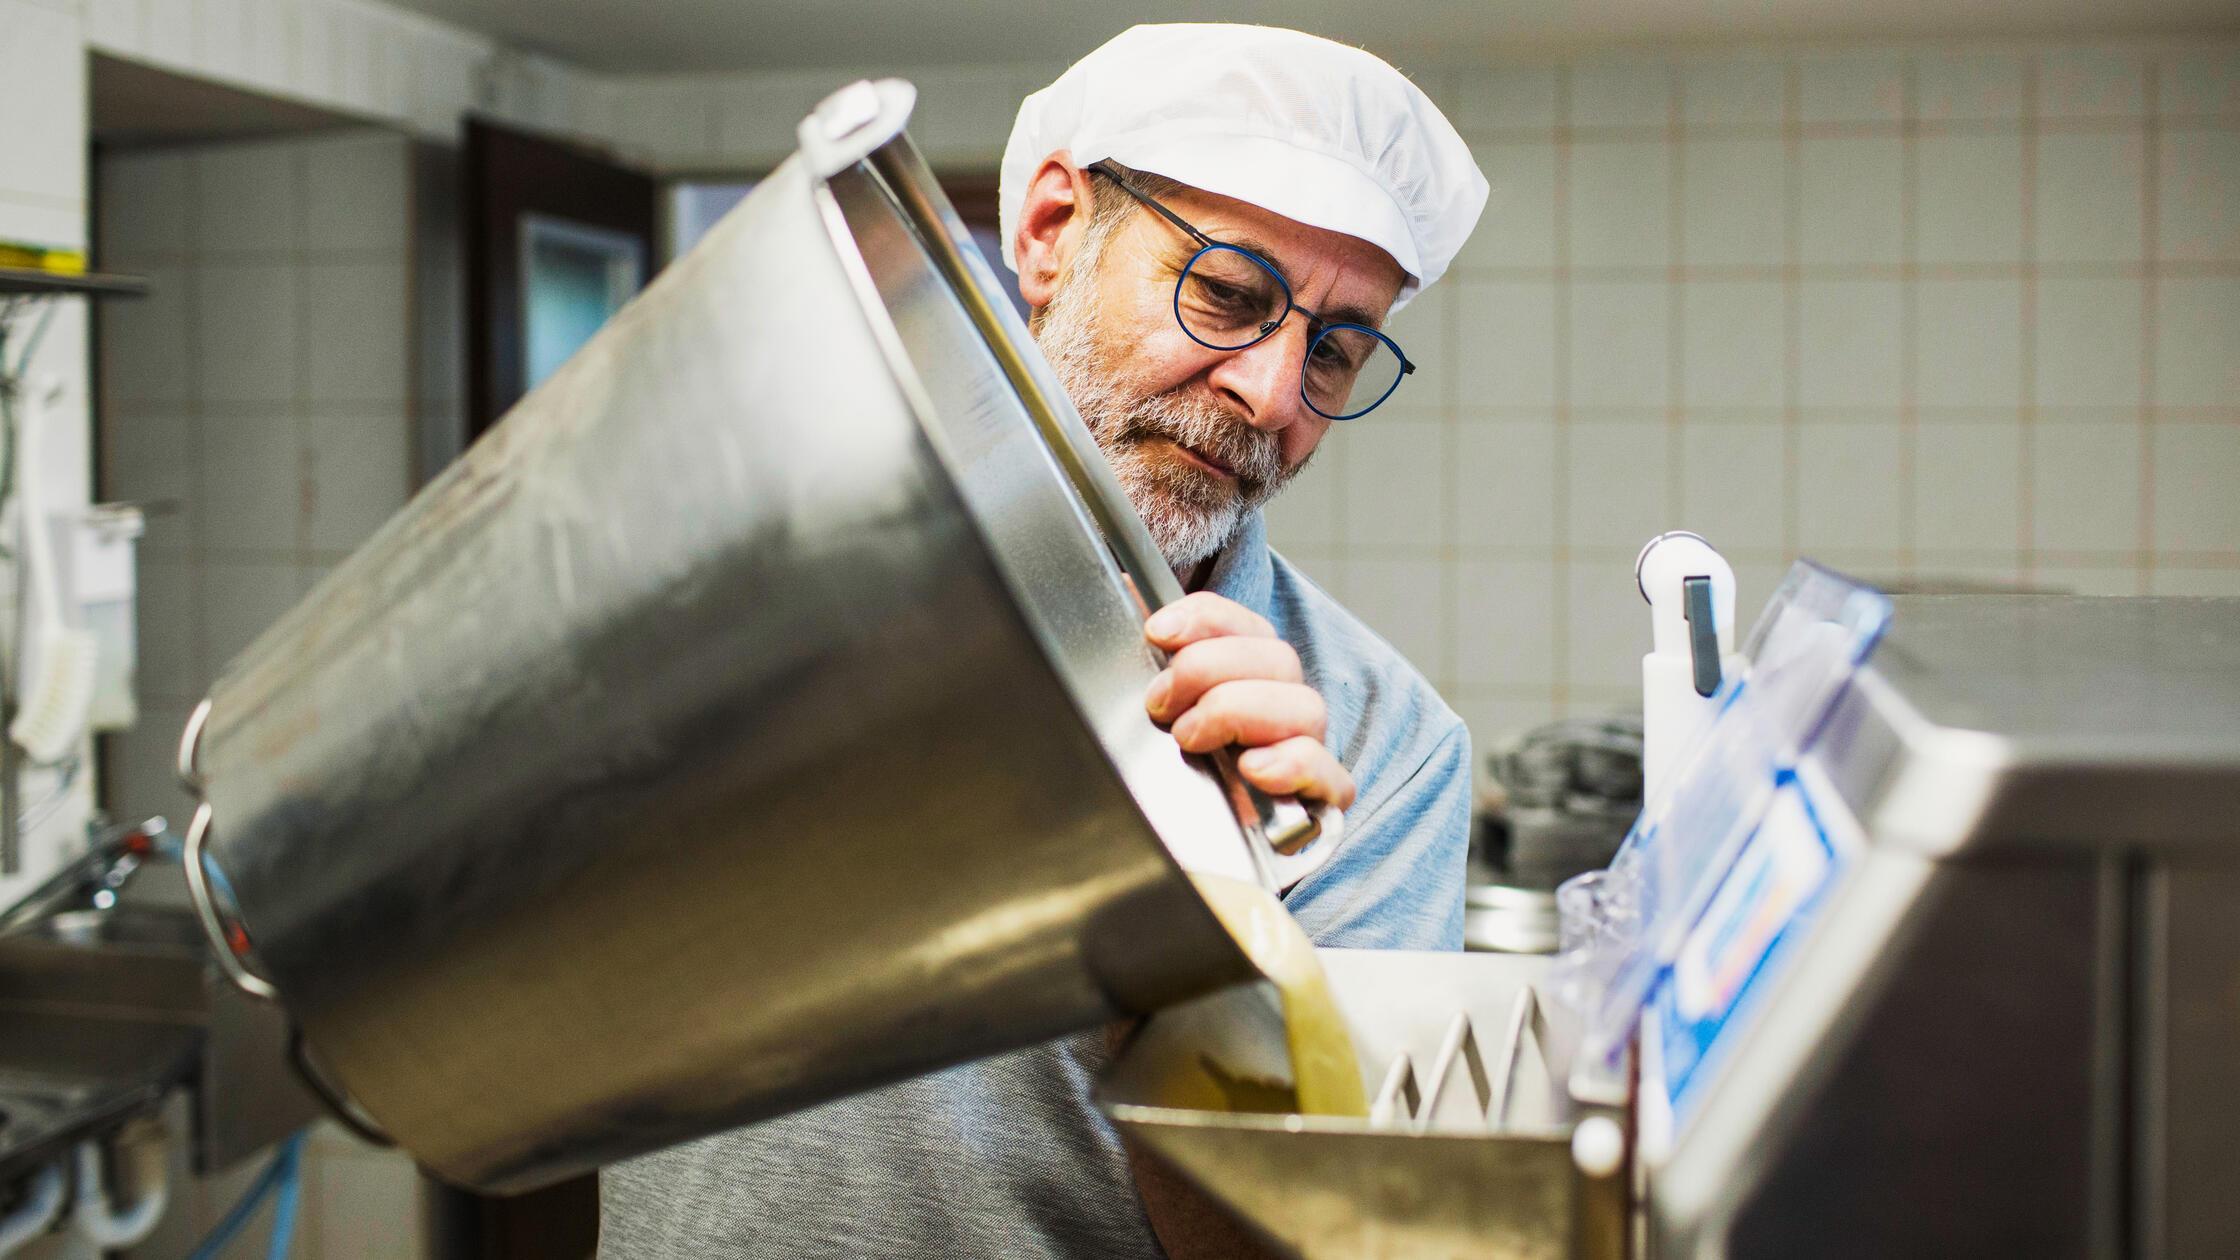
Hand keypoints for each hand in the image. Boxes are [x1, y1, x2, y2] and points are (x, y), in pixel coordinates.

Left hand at [1142, 592, 1356, 810]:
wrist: (1193, 848)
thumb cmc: (1174, 770)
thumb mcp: (1154, 709)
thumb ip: (1147, 655)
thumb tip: (1124, 591)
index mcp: (1249, 671)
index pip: (1242, 622)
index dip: (1203, 618)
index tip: (1156, 632)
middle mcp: (1283, 703)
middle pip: (1277, 658)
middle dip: (1210, 669)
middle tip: (1161, 703)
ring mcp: (1305, 750)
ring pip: (1307, 707)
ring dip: (1242, 711)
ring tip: (1190, 737)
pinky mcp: (1318, 801)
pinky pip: (1332, 776)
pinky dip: (1295, 765)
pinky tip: (1254, 768)